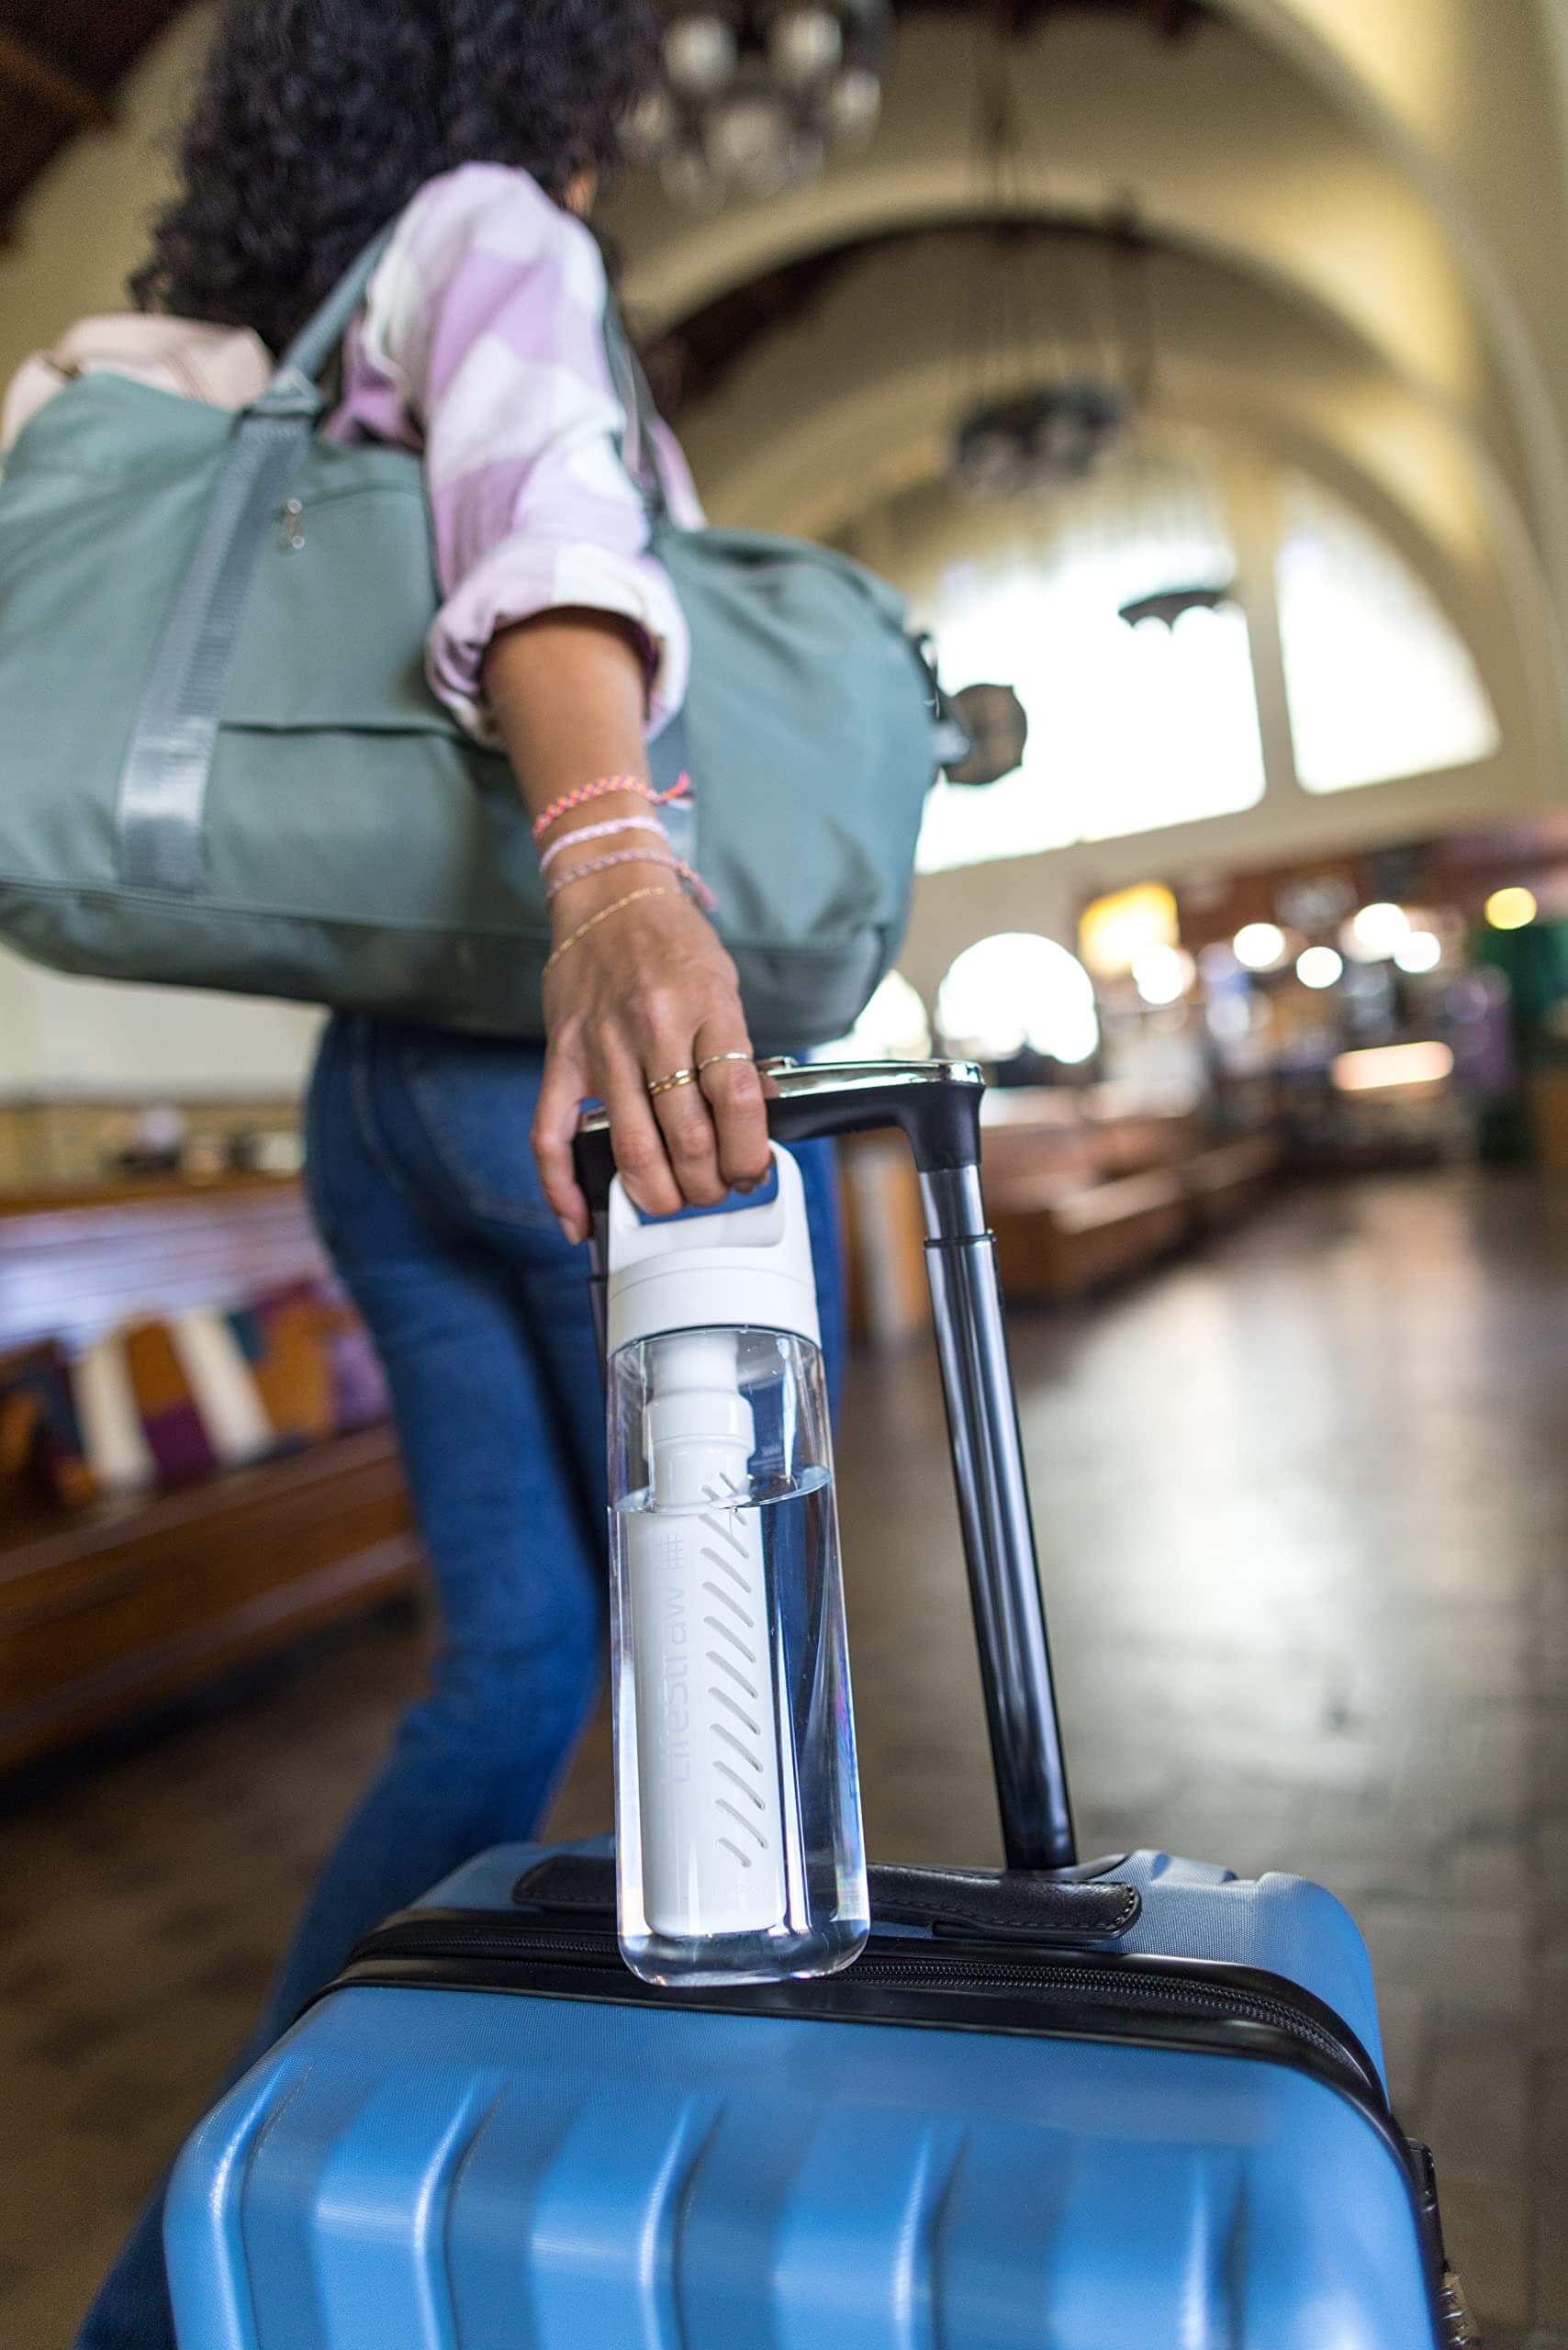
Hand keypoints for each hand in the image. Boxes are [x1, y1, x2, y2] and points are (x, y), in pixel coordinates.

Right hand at [531, 868, 769, 1242]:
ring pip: (632, 1149)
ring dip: (659, 1195)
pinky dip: (562, 1186)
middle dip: (709, 1184)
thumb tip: (754, 1125)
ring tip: (674, 1200)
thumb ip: (735, 1052)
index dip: (750, 1153)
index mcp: (705, 1006)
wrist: (608, 894)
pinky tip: (577, 1218)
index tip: (752, 1172)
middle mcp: (653, 1028)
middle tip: (716, 1189)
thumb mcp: (724, 987)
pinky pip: (550, 1135)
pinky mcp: (561, 1057)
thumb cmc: (672, 943)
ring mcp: (601, 1046)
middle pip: (688, 1138)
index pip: (737, 1100)